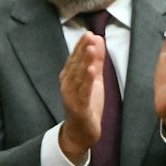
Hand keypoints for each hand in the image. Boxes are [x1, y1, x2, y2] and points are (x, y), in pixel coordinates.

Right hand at [57, 32, 107, 159]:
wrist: (81, 132)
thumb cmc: (86, 105)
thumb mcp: (93, 79)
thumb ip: (96, 60)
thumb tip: (98, 39)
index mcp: (69, 77)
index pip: (75, 58)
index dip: (81, 45)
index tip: (89, 33)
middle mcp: (67, 85)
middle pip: (75, 64)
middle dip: (82, 50)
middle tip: (89, 35)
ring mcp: (71, 96)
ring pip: (78, 76)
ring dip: (84, 61)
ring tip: (90, 48)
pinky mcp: (78, 107)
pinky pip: (83, 92)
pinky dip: (86, 80)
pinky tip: (90, 70)